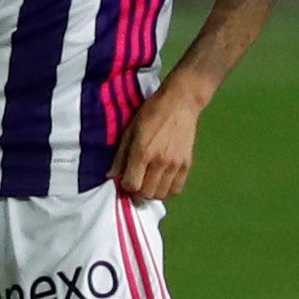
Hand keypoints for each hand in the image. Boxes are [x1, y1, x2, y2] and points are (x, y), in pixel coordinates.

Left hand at [109, 77, 206, 201]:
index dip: (125, 186)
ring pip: (162, 194)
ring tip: (148, 184)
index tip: (124, 180)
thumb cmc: (150, 113)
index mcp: (142, 152)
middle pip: (146, 193)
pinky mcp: (187, 164)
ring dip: (152, 194)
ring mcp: (175, 164)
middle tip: (136, 183)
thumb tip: (111, 175)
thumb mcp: (129, 131)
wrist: (179, 103)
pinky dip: (167, 191)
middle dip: (137, 192)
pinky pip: (177, 189)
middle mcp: (160, 161)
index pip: (132, 184)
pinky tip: (161, 184)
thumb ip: (120, 156)